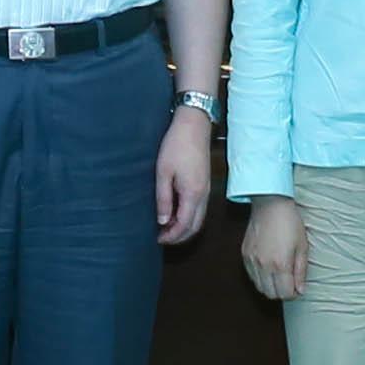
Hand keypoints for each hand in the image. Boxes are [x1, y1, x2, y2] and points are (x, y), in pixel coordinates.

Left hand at [154, 104, 216, 241]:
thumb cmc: (176, 145)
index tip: (158, 239)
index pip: (184, 225)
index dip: (172, 236)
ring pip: (199, 218)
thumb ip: (163, 199)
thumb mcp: (163, 172)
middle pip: (195, 226)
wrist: (194, 124)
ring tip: (166, 227)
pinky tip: (176, 212)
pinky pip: (200, 208)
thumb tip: (163, 221)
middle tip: (162, 238)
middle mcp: (203, 195)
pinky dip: (189, 217)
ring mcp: (207, 189)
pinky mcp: (205, 183)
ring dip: (185, 227)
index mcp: (193, 194)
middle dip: (180, 236)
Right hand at [239, 198, 307, 300]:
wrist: (269, 204)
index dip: (293, 294)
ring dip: (270, 287)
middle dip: (282, 293)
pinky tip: (268, 268)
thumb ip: (301, 271)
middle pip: (271, 294)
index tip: (297, 287)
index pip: (285, 294)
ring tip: (279, 275)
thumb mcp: (302, 246)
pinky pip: (251, 276)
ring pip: (259, 287)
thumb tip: (301, 290)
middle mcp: (264, 266)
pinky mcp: (245, 255)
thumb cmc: (290, 223)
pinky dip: (260, 278)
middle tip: (289, 283)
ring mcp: (252, 261)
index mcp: (280, 264)